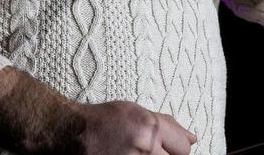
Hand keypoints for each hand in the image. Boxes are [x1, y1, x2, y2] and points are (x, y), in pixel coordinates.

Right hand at [77, 100, 197, 154]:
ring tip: (136, 151)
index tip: (170, 148)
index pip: (183, 148)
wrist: (71, 133)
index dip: (178, 148)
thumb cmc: (103, 119)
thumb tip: (192, 138)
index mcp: (149, 128)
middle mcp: (143, 148)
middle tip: (150, 150)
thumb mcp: (137, 112)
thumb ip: (168, 124)